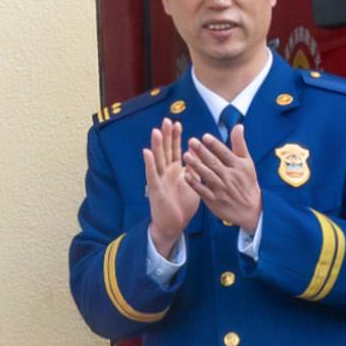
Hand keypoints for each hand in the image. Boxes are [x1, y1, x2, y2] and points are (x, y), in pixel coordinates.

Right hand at [141, 116, 201, 257]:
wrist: (173, 225)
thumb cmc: (182, 206)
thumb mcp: (193, 184)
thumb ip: (195, 169)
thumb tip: (198, 154)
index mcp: (174, 171)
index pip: (174, 150)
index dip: (175, 137)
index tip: (177, 123)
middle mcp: (165, 173)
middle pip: (165, 150)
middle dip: (166, 136)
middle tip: (166, 120)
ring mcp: (159, 180)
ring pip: (157, 159)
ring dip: (156, 145)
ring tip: (156, 131)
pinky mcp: (155, 189)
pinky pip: (152, 174)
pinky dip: (149, 163)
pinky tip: (147, 152)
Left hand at [185, 125, 266, 239]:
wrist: (251, 210)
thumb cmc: (247, 182)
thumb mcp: (247, 162)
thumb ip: (240, 144)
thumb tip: (238, 125)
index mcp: (238, 166)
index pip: (225, 153)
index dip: (215, 145)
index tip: (205, 136)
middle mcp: (229, 177)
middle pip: (214, 163)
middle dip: (202, 152)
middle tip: (191, 141)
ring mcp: (221, 189)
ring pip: (207, 175)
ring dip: (196, 165)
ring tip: (186, 155)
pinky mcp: (214, 200)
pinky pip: (202, 191)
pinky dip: (194, 183)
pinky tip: (185, 175)